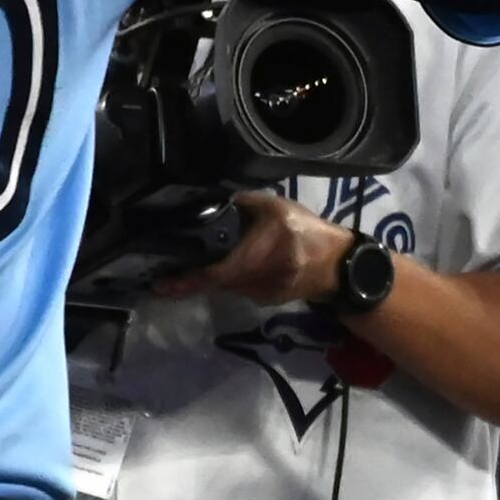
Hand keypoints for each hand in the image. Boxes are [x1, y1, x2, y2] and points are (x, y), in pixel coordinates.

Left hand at [152, 191, 353, 307]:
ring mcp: (258, 295)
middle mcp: (252, 282)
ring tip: (199, 263)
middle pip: (213, 282)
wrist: (339, 267)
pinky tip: (237, 263)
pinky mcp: (265, 299)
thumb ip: (245, 204)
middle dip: (191, 279)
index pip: (210, 274)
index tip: (160, 285)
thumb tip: (214, 200)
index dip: (184, 281)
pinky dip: (232, 277)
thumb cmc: (309, 233)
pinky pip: (240, 288)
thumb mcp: (279, 208)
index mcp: (254, 257)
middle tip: (168, 272)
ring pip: (226, 286)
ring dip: (212, 276)